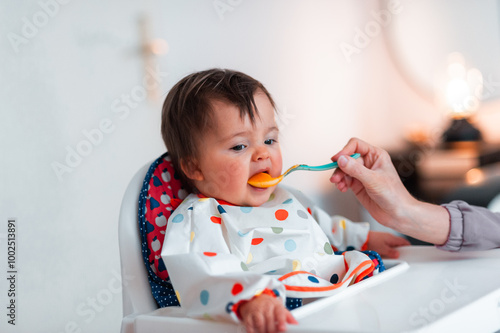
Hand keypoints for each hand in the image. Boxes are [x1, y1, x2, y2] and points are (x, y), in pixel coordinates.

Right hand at [238, 294, 297, 332]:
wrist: (253, 298)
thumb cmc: (267, 305)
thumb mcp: (279, 307)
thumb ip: (288, 316)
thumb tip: (295, 324)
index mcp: (275, 305)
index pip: (279, 312)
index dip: (281, 321)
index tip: (283, 328)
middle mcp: (265, 307)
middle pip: (270, 321)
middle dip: (272, 330)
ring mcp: (256, 311)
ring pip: (260, 324)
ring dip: (263, 331)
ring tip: (265, 332)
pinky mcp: (248, 316)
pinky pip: (250, 326)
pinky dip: (254, 331)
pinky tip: (257, 332)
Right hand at [329, 138, 448, 244]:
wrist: (397, 213)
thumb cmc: (394, 195)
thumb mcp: (373, 180)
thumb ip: (356, 169)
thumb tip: (342, 160)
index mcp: (376, 155)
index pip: (356, 145)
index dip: (345, 151)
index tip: (336, 159)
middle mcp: (368, 163)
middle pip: (347, 158)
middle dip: (340, 167)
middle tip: (336, 177)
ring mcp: (362, 174)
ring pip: (344, 170)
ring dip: (339, 176)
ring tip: (338, 184)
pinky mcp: (358, 185)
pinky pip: (345, 180)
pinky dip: (341, 183)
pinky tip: (342, 188)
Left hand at [366, 231, 409, 257]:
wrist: (361, 238)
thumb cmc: (371, 241)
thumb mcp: (383, 249)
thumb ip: (391, 252)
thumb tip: (398, 255)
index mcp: (392, 238)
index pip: (404, 242)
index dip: (408, 247)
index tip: (410, 252)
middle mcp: (389, 237)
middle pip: (399, 244)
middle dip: (400, 250)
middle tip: (401, 256)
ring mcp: (385, 238)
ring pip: (393, 245)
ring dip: (393, 250)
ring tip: (393, 256)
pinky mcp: (380, 240)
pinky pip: (387, 245)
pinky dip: (388, 249)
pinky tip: (386, 254)